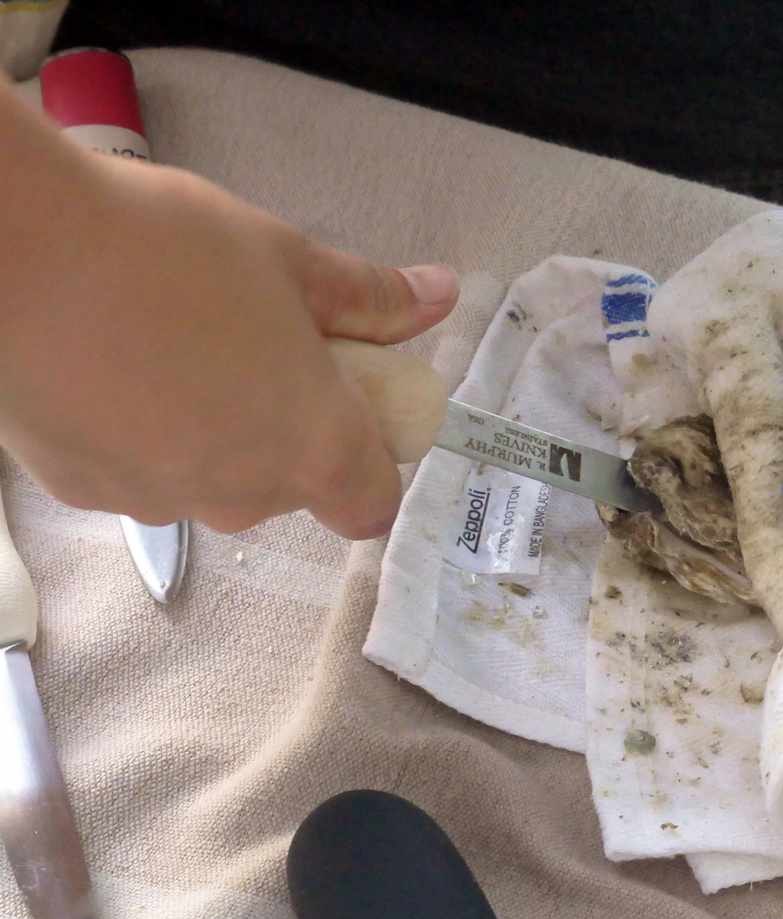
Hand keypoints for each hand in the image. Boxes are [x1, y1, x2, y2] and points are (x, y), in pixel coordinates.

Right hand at [0, 98, 456, 538]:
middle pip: (289, 487)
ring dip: (209, 433)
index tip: (352, 408)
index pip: (371, 505)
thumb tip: (440, 296)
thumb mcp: (289, 260)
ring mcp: (160, 501)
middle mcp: (244, 494)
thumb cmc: (168, 248)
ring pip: (210, 481)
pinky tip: (110, 367)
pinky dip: (138, 435)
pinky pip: (138, 474)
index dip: (373, 463)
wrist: (13, 252)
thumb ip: (370, 297)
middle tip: (255, 346)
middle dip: (285, 429)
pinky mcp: (83, 494)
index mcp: (313, 446)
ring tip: (171, 345)